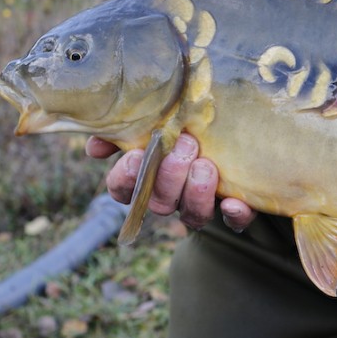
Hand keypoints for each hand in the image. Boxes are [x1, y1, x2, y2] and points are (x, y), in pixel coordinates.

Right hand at [86, 134, 255, 230]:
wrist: (242, 124)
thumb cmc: (188, 119)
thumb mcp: (158, 115)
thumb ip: (127, 126)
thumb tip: (94, 147)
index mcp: (149, 175)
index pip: (124, 190)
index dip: (126, 179)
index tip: (135, 156)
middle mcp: (174, 195)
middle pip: (160, 202)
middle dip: (169, 176)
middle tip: (186, 145)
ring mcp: (204, 204)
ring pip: (192, 215)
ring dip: (196, 192)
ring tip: (206, 165)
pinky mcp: (238, 209)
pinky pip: (235, 222)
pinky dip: (235, 215)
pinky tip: (233, 202)